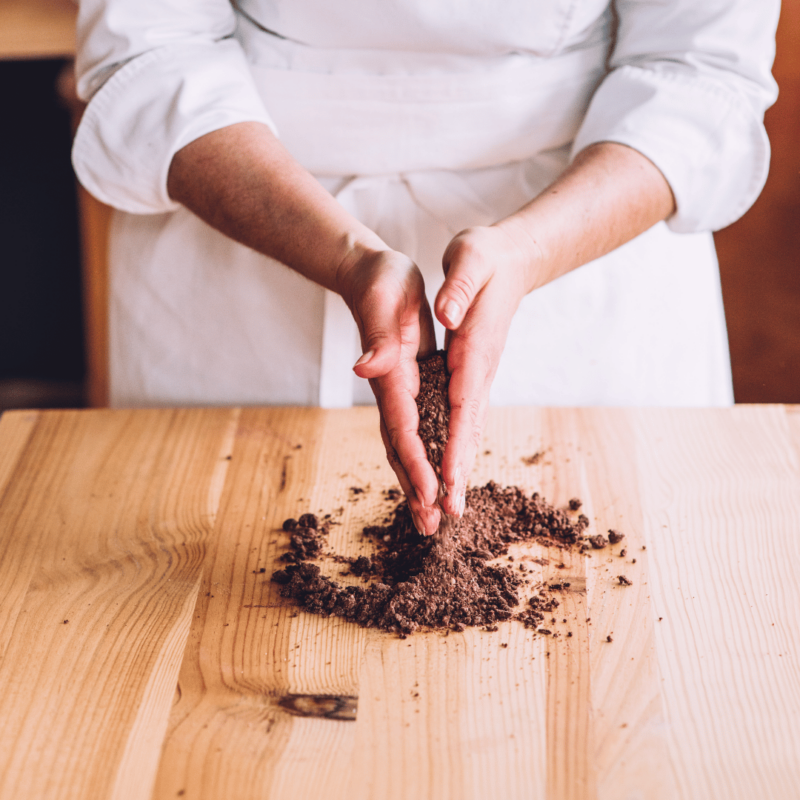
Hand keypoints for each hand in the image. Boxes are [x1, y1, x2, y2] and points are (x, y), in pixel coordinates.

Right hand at [337, 248, 441, 535]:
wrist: (369, 274)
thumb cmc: (378, 281)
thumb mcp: (382, 299)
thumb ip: (377, 335)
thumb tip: (364, 367)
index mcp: (391, 374)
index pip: (403, 427)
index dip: (415, 462)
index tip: (430, 494)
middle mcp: (394, 390)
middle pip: (402, 447)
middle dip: (416, 487)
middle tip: (430, 526)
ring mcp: (401, 392)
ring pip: (408, 445)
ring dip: (419, 481)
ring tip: (432, 516)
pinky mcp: (411, 387)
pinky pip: (419, 430)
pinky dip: (426, 457)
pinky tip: (436, 477)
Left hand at [433, 225, 533, 515]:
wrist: (512, 260)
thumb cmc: (488, 258)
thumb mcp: (471, 259)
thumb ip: (460, 287)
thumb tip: (446, 313)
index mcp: (476, 348)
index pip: (465, 403)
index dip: (457, 444)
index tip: (447, 482)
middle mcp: (480, 370)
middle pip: (469, 429)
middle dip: (458, 473)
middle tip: (448, 516)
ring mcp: (478, 376)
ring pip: (467, 430)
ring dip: (457, 470)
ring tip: (444, 509)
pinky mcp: (471, 376)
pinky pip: (462, 419)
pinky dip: (456, 449)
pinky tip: (446, 471)